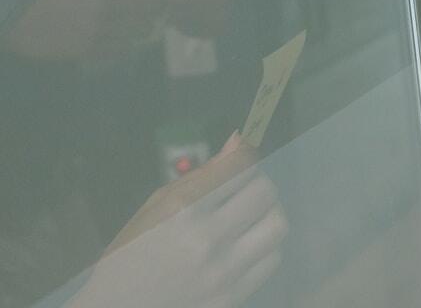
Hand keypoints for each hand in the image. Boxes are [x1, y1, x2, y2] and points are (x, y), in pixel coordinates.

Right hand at [4, 0, 163, 61]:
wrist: (11, 18)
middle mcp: (102, 4)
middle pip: (149, 4)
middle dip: (159, 4)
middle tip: (162, 5)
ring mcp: (96, 29)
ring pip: (140, 28)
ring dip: (147, 25)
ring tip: (146, 23)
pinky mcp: (87, 50)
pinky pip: (121, 49)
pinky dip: (129, 44)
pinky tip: (127, 40)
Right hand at [75, 136, 287, 307]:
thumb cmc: (131, 253)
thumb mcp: (157, 205)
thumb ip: (204, 173)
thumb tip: (241, 139)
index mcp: (182, 210)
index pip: (242, 166)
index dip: (246, 157)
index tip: (242, 160)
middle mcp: (205, 239)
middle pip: (265, 192)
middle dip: (257, 184)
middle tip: (242, 192)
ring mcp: (220, 272)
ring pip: (277, 224)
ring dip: (267, 214)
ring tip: (247, 218)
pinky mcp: (230, 298)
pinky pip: (271, 259)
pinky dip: (264, 247)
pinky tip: (243, 246)